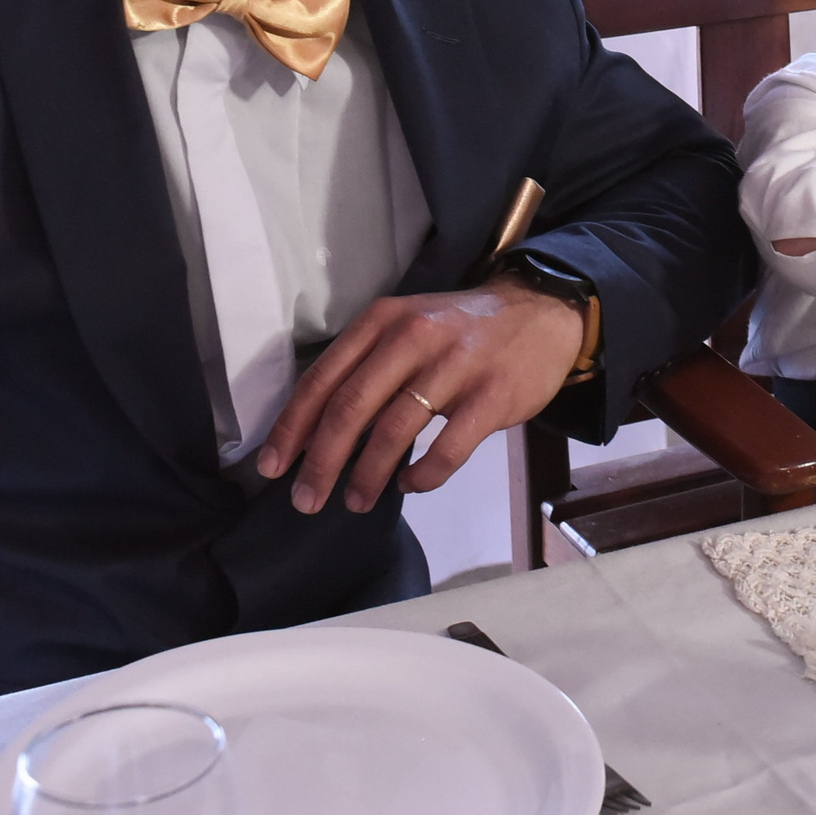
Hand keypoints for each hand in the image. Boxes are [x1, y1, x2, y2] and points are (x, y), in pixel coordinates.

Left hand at [257, 276, 590, 513]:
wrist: (542, 314)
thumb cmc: (461, 331)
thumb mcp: (407, 327)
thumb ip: (366, 367)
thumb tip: (316, 433)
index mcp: (383, 320)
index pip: (323, 378)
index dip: (293, 428)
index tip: (273, 468)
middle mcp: (415, 336)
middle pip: (352, 407)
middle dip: (322, 461)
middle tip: (306, 500)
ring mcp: (457, 365)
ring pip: (395, 430)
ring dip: (367, 475)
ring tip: (356, 501)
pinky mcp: (493, 395)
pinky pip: (448, 448)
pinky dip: (423, 475)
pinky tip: (410, 484)